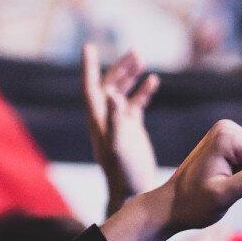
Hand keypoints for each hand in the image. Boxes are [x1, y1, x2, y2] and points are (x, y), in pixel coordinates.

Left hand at [81, 45, 161, 210]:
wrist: (132, 193)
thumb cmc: (122, 173)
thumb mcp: (118, 145)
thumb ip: (115, 120)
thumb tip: (112, 93)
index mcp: (98, 122)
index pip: (90, 88)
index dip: (88, 67)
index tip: (88, 47)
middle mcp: (106, 120)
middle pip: (108, 85)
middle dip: (119, 68)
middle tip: (135, 52)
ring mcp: (119, 124)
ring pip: (121, 92)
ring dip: (130, 75)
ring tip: (142, 58)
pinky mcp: (132, 130)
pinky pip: (135, 104)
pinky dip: (143, 91)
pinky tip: (153, 80)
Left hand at [160, 118, 241, 233]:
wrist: (172, 204)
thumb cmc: (194, 203)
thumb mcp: (221, 197)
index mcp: (228, 136)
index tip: (230, 181)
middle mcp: (228, 127)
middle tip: (225, 182)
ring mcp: (227, 132)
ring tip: (222, 179)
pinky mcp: (228, 141)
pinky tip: (222, 175)